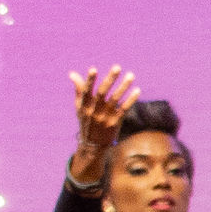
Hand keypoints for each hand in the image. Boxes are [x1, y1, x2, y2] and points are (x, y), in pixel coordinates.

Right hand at [67, 66, 139, 182]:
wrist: (93, 144)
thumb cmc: (86, 121)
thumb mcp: (79, 108)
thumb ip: (79, 90)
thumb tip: (72, 73)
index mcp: (84, 106)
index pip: (86, 91)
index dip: (90, 80)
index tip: (93, 69)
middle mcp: (94, 111)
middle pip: (102, 93)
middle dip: (110, 79)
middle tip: (117, 67)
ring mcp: (105, 117)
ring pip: (115, 99)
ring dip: (124, 87)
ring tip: (131, 75)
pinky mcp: (115, 123)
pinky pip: (124, 109)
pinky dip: (131, 100)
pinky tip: (137, 90)